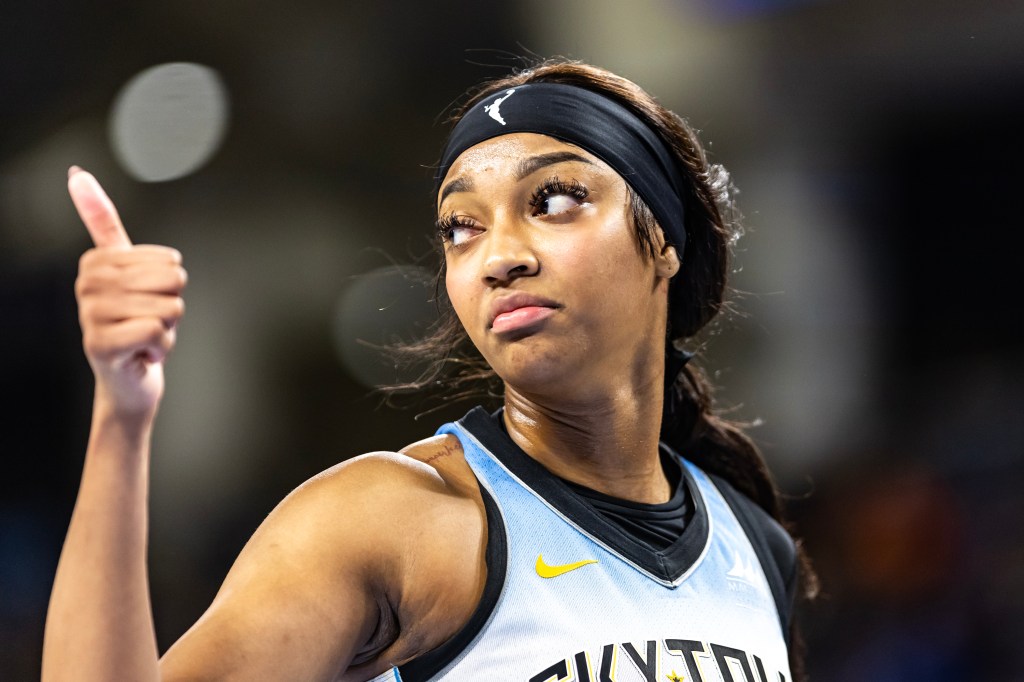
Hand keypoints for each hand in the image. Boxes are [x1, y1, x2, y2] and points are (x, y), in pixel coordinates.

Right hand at [70, 168, 186, 416]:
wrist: (128, 379)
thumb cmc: (132, 322)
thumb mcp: (126, 270)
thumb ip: (103, 222)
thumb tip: (77, 174)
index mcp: (96, 262)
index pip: (170, 261)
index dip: (171, 285)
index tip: (145, 299)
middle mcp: (88, 284)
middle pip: (172, 282)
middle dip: (173, 307)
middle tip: (148, 321)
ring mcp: (91, 315)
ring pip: (169, 308)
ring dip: (168, 330)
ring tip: (144, 337)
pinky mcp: (100, 344)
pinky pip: (157, 332)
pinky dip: (162, 348)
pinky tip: (141, 353)